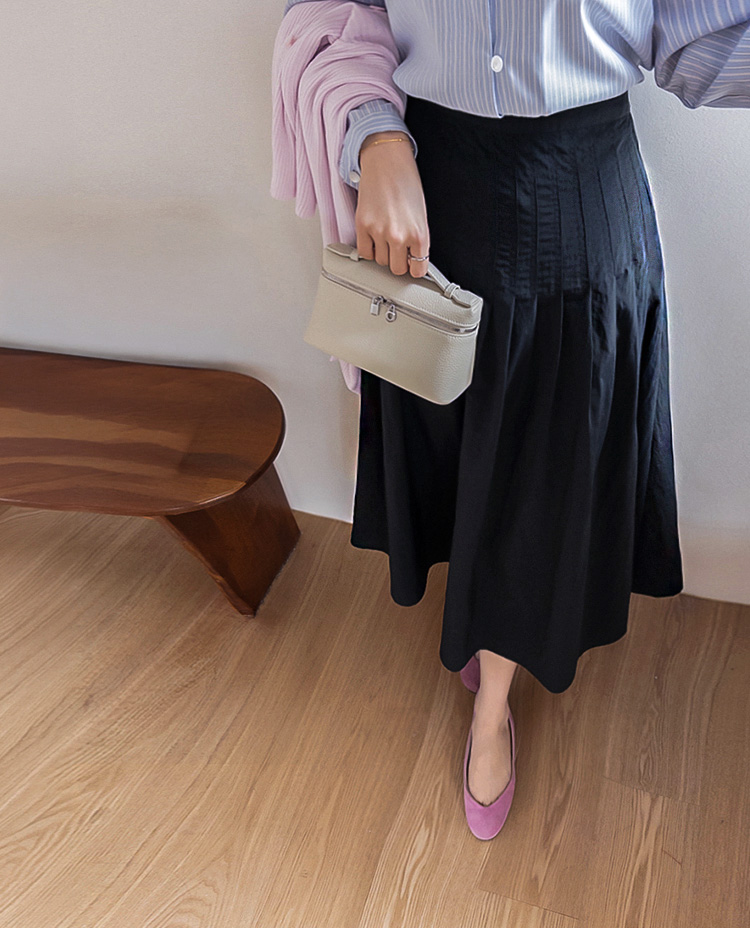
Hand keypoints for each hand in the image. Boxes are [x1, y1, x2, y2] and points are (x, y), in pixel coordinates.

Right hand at [354, 131, 429, 277]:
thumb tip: (412, 259)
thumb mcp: (420, 215)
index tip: (412, 265)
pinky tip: (374, 239)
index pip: (418, 269)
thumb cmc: (406, 183)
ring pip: (381, 261)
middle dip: (399, 262)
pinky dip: (370, 250)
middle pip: (397, 269)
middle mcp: (399, 235)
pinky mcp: (362, 226)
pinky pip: (364, 253)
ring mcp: (379, 232)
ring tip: (387, 237)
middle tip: (399, 250)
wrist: (387, 161)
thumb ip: (417, 240)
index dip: (415, 268)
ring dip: (384, 254)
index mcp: (419, 234)